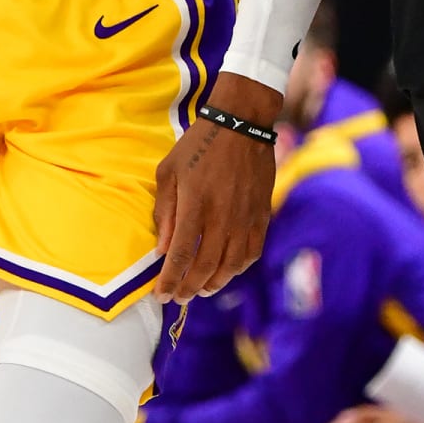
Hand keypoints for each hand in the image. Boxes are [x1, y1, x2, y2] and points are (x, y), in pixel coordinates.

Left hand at [153, 76, 277, 298]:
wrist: (242, 124)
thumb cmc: (199, 145)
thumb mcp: (169, 172)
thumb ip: (165, 212)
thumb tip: (163, 249)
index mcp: (196, 205)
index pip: (181, 255)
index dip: (170, 280)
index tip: (162, 294)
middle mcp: (222, 217)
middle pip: (206, 267)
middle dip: (190, 288)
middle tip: (180, 297)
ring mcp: (245, 218)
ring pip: (231, 265)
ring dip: (215, 283)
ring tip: (202, 290)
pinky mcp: (261, 215)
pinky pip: (252, 252)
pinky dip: (239, 268)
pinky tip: (227, 271)